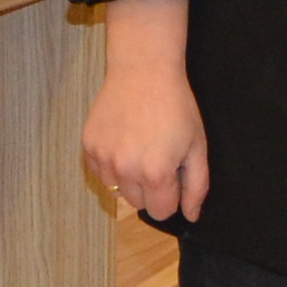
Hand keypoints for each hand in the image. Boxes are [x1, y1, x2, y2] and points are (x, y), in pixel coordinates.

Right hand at [83, 0, 209, 223]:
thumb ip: (196, 186)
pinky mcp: (89, 146)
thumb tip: (191, 215)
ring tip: (139, 146)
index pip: (161, 212)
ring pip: (117, 190)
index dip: (171, 197)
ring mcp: (104, 158)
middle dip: (150, 189)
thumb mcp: (197, 146)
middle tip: (158, 156)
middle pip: (138, 204)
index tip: (173, 176)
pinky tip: (123, 140)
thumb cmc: (176, 106)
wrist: (143, 70)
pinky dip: (111, 164)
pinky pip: (100, 172)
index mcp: (156, 173)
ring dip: (129, 177)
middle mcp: (126, 170)